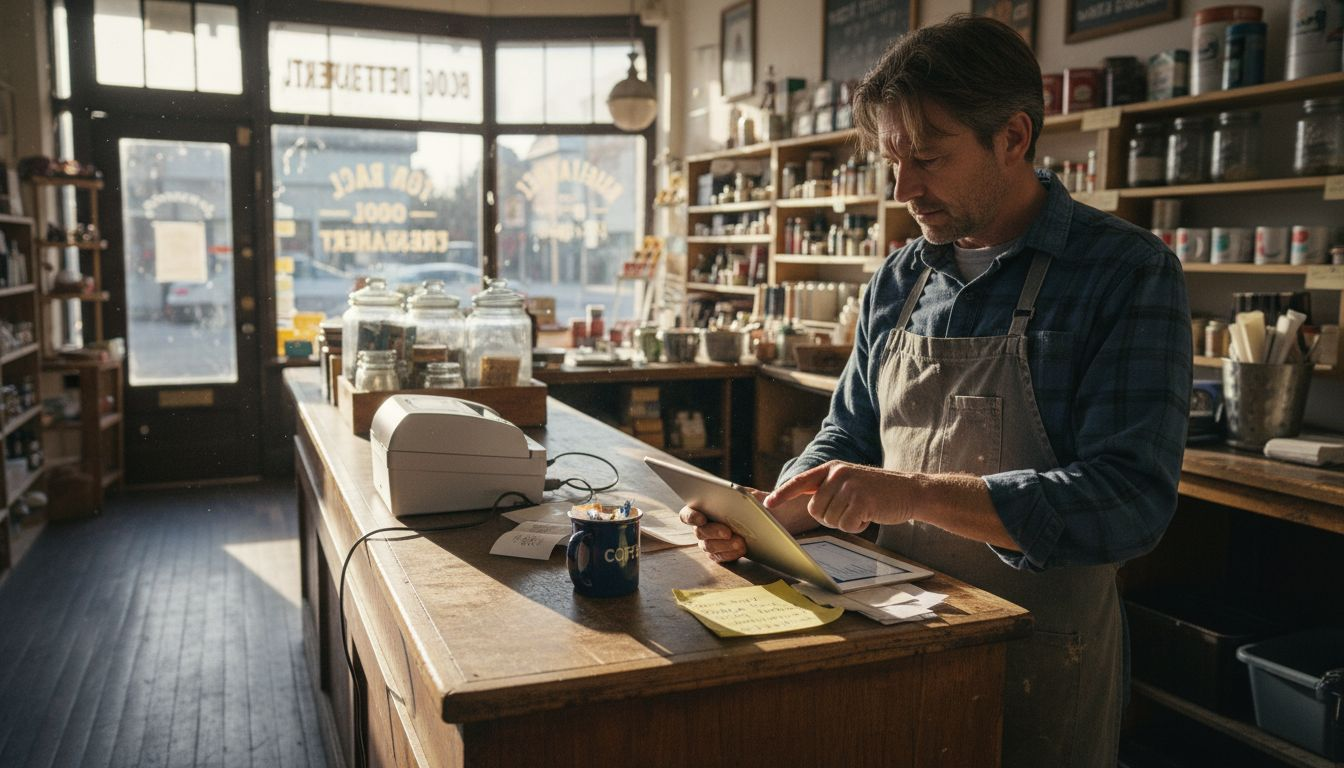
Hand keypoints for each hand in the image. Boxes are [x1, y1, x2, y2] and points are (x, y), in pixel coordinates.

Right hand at [678, 494, 758, 562]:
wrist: (770, 521)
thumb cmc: (757, 505)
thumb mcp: (754, 495)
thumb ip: (745, 493)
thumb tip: (740, 492)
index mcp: (704, 508)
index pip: (688, 513)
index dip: (691, 516)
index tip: (702, 518)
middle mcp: (703, 527)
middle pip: (699, 532)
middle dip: (713, 531)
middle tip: (728, 531)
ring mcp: (710, 542)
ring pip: (709, 546)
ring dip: (724, 545)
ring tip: (740, 542)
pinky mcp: (720, 554)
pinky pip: (720, 557)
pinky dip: (730, 554)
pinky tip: (741, 550)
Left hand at [765, 461, 918, 533]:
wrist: (909, 490)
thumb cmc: (876, 491)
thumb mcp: (849, 481)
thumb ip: (828, 488)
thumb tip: (807, 503)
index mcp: (832, 469)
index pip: (800, 481)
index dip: (783, 493)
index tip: (768, 504)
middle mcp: (838, 474)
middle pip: (815, 510)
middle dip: (830, 517)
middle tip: (850, 510)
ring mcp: (850, 486)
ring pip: (829, 519)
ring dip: (845, 522)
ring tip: (862, 509)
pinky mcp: (862, 500)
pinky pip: (846, 525)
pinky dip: (857, 526)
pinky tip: (869, 515)